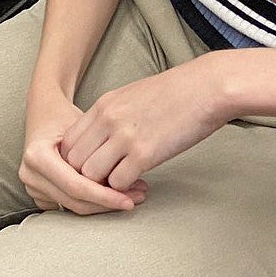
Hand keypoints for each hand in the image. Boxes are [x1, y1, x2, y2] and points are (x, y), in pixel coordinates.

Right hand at [20, 85, 148, 215]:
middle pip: (74, 200)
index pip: (76, 186)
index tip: (129, 199)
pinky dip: (92, 202)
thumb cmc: (66, 116)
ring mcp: (32, 186)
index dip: (104, 196)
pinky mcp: (40, 194)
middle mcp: (30, 174)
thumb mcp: (84, 128)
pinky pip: (69, 205)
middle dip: (107, 203)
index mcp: (38, 156)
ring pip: (73, 206)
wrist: (44, 115)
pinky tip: (113, 196)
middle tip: (136, 198)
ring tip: (131, 195)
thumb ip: (98, 155)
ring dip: (102, 205)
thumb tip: (126, 178)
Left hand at [58, 57, 228, 193]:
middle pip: (73, 161)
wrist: (207, 87)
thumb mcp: (133, 95)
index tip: (93, 167)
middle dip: (84, 177)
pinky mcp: (145, 154)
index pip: (68, 141)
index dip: (77, 160)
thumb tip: (102, 139)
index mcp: (104, 104)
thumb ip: (113, 115)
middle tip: (104, 182)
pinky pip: (117, 183)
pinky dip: (124, 189)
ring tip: (120, 186)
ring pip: (90, 175)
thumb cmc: (176, 92)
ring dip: (103, 186)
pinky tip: (138, 183)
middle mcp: (108, 119)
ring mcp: (124, 136)